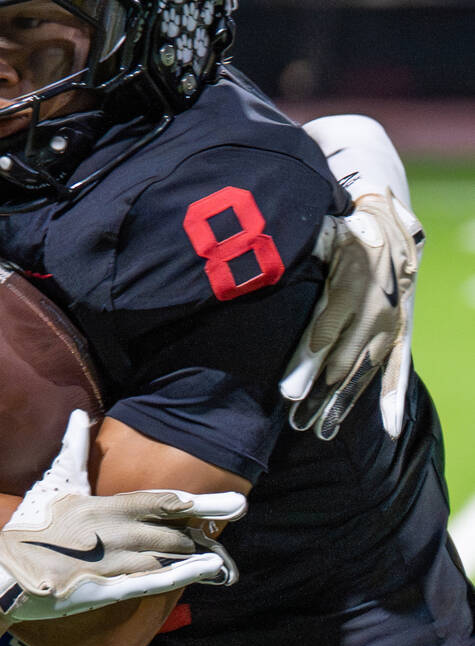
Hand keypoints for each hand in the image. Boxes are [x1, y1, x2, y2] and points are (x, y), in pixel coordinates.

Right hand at [0, 411, 244, 621]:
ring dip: (197, 557)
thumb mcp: (53, 483)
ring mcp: (110, 563)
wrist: (1, 575)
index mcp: (101, 506)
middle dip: (200, 532)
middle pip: (169, 533)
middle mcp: (111, 533)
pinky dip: (182, 576)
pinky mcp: (105, 590)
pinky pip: (152, 582)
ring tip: (225, 560)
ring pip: (165, 557)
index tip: (230, 503)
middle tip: (227, 527)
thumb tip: (77, 416)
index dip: (194, 502)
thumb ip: (72, 451)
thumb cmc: (28, 527)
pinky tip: (205, 572)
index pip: (157, 502)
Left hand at [280, 190, 423, 439]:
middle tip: (295, 404)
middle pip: (349, 343)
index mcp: (356, 269)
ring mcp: (392, 313)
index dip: (315, 345)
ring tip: (320, 424)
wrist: (383, 221)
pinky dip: (390, 396)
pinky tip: (386, 424)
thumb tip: (245, 269)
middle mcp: (379, 294)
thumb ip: (283, 255)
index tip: (294, 370)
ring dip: (344, 394)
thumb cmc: (335, 232)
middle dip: (322, 376)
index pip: (333, 315)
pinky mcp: (400, 327)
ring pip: (368, 360)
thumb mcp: (312, 237)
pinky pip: (394, 364)